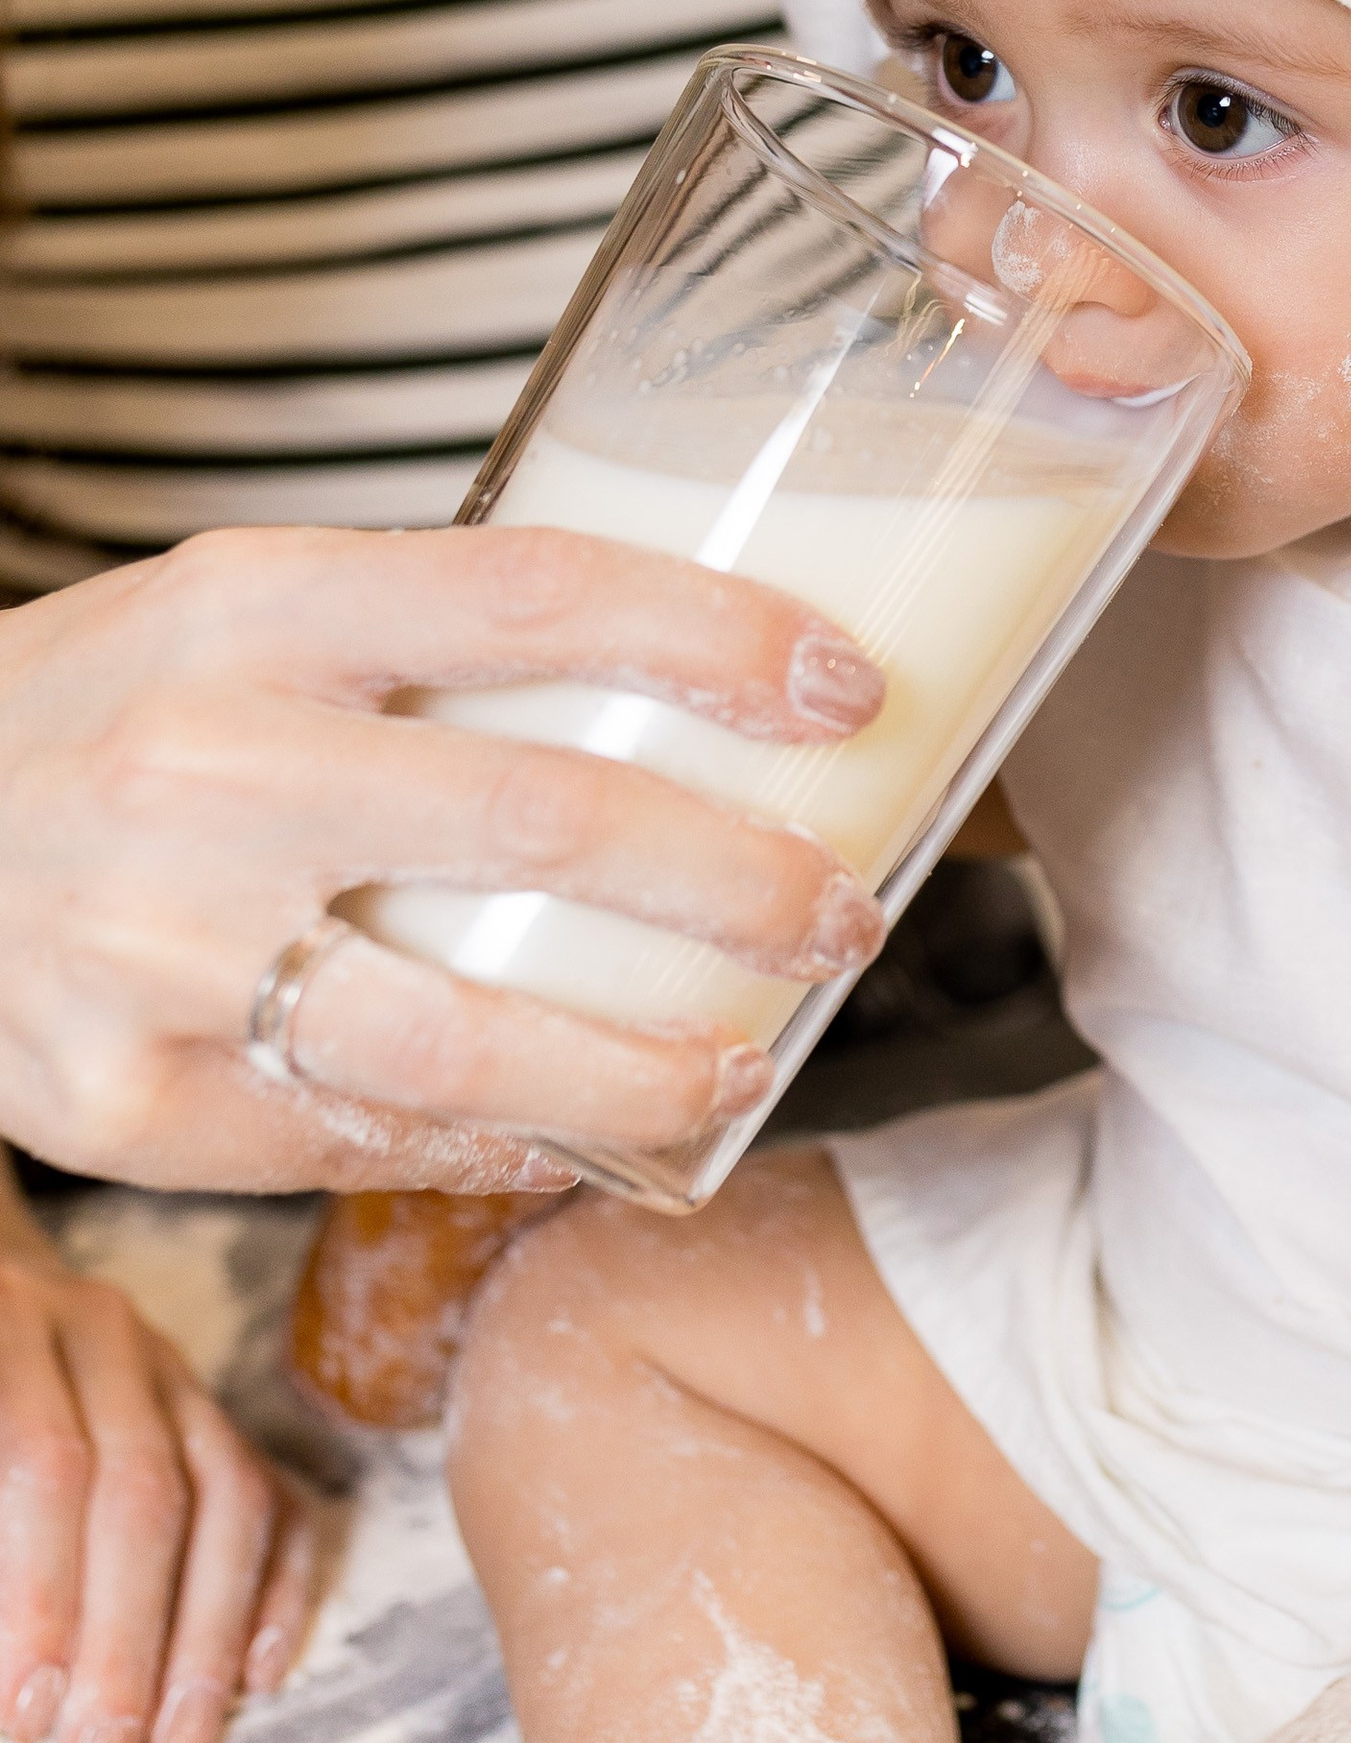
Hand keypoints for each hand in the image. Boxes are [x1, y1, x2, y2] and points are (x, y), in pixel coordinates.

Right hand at [0, 525, 887, 1188]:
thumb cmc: (112, 713)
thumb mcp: (240, 608)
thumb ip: (428, 629)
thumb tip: (700, 671)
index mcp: (249, 607)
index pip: (529, 591)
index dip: (712, 637)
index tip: (846, 683)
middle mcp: (204, 768)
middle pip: (536, 821)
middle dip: (734, 878)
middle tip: (845, 908)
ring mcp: (156, 949)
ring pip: (461, 1037)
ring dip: (645, 1064)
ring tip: (751, 1061)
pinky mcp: (125, 1105)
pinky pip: (361, 1144)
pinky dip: (505, 1150)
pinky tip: (595, 1138)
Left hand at [0, 1241, 317, 1742]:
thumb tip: (15, 1674)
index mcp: (8, 1327)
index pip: (45, 1462)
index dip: (42, 1594)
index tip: (26, 1716)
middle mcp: (102, 1335)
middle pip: (142, 1490)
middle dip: (125, 1643)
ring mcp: (172, 1368)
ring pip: (225, 1495)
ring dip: (205, 1633)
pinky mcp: (215, 1407)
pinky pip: (276, 1495)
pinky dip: (278, 1585)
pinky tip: (260, 1673)